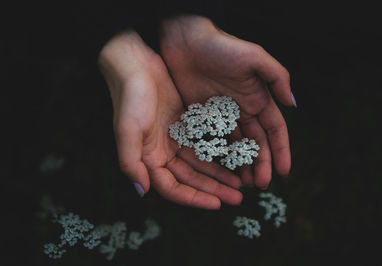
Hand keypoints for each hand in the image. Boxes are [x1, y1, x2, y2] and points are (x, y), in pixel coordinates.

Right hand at [98, 31, 241, 208]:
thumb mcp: (127, 130)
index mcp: (148, 159)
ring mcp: (173, 140)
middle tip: (237, 198)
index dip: (194, 198)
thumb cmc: (130, 96)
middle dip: (213, 190)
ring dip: (218, 175)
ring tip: (240, 183)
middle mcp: (161, 154)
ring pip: (200, 165)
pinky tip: (232, 159)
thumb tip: (142, 191)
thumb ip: (131, 163)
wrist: (137, 65)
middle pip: (191, 180)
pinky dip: (217, 154)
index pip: (173, 188)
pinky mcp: (184, 125)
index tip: (217, 204)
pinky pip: (203, 145)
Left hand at [160, 15, 294, 187]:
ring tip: (243, 183)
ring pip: (237, 145)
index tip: (283, 173)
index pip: (274, 130)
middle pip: (256, 142)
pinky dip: (220, 155)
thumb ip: (276, 77)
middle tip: (259, 185)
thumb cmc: (222, 46)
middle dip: (261, 163)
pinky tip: (221, 169)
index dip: (281, 151)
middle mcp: (243, 109)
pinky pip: (214, 140)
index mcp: (258, 98)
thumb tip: (293, 103)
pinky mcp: (204, 116)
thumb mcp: (254, 57)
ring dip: (242, 164)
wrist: (186, 41)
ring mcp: (223, 114)